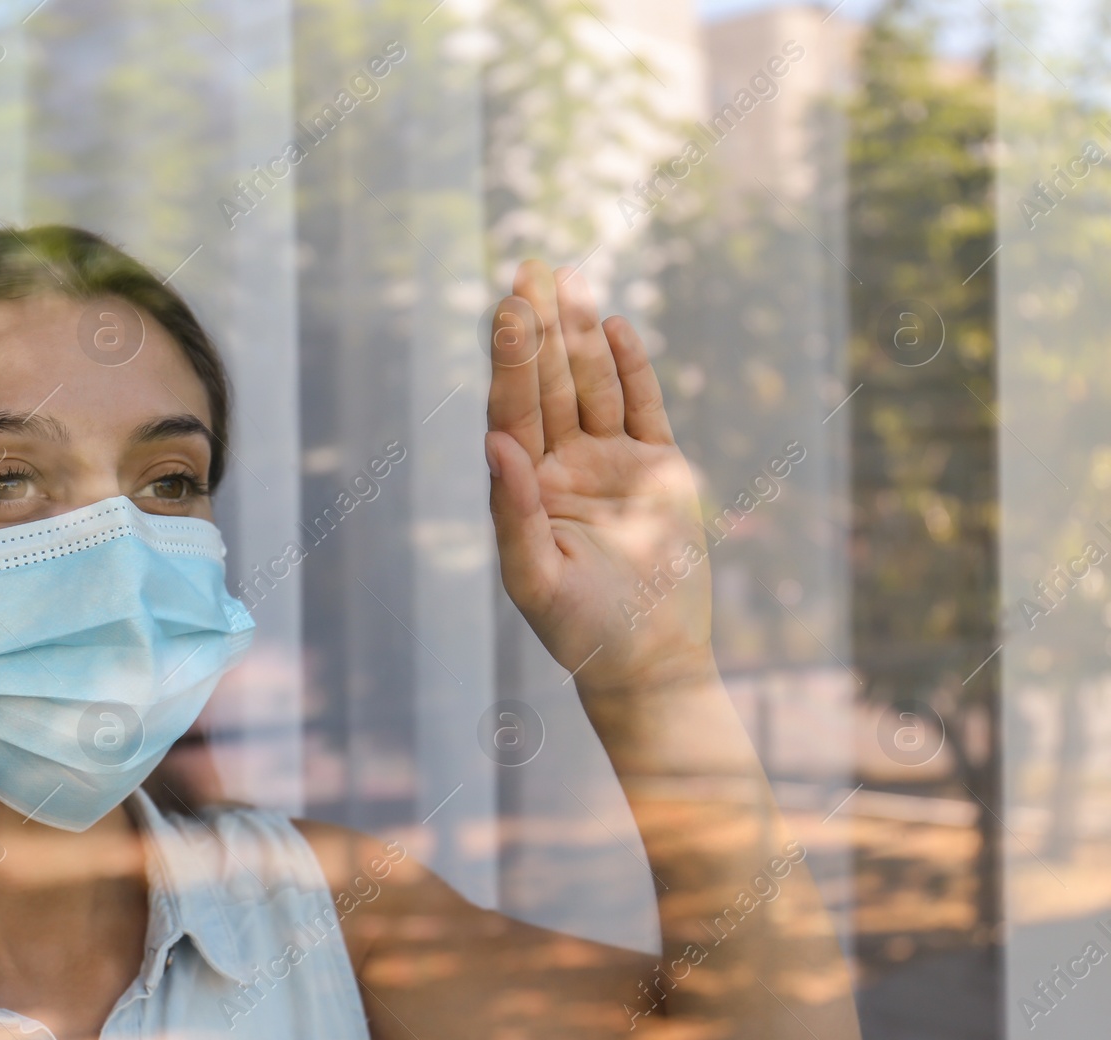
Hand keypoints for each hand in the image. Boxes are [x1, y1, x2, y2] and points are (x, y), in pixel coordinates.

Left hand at [486, 260, 712, 698]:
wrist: (650, 658)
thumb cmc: (581, 630)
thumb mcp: (535, 578)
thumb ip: (512, 512)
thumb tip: (494, 442)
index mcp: (524, 487)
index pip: (514, 410)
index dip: (512, 361)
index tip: (508, 310)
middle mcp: (562, 466)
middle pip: (549, 383)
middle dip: (541, 327)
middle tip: (530, 268)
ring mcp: (611, 462)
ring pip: (593, 385)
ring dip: (581, 334)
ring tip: (568, 278)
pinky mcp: (658, 468)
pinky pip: (643, 406)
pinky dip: (631, 368)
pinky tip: (615, 326)